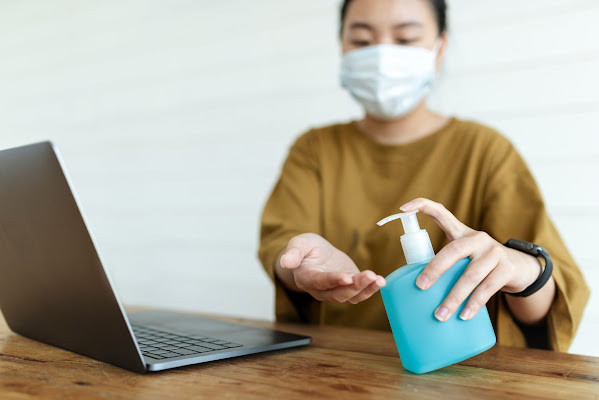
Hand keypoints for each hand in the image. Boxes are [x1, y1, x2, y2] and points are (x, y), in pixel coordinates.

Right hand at [279, 233, 385, 303]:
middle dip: (355, 286)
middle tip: (369, 275)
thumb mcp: (298, 243)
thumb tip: (285, 261)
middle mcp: (320, 290)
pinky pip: (359, 295)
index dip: (333, 280)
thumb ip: (293, 252)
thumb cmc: (305, 248)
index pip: (320, 282)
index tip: (347, 277)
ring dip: (365, 289)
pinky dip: (371, 290)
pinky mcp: (347, 289)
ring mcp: (335, 291)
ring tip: (378, 279)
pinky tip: (380, 281)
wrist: (315, 254)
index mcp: (306, 278)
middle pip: (338, 293)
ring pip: (350, 296)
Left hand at [400, 198, 541, 321]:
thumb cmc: (480, 263)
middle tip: (421, 286)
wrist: (519, 268)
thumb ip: (444, 263)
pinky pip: (487, 288)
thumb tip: (414, 288)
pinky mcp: (506, 268)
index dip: (422, 206)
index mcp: (462, 232)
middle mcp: (478, 238)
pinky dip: (474, 304)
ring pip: (470, 275)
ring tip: (440, 315)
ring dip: (454, 297)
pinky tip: (464, 316)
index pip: (441, 213)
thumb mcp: (464, 256)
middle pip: (454, 250)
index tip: (404, 208)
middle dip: (436, 269)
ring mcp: (494, 252)